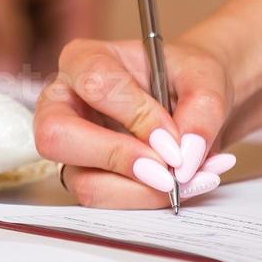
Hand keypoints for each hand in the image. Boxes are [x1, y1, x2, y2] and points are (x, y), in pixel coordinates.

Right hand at [34, 38, 236, 207]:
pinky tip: (185, 185)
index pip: (95, 85)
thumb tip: (185, 157)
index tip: (174, 138)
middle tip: (168, 171)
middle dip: (118, 159)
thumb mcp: (205, 79)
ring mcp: (72, 145)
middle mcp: (64, 102)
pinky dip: (149, 200)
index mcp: (84, 59)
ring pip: (84, 182)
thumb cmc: (188, 77)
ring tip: (192, 178)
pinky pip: (108, 201)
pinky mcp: (87, 176)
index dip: (137, 116)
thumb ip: (201, 111)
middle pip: (56, 137)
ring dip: (143, 191)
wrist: (197, 99)